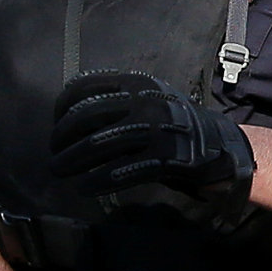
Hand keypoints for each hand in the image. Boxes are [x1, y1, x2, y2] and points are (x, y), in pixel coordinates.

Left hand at [48, 68, 256, 225]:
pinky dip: (96, 180)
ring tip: (60, 171)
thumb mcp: (147, 97)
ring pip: (98, 144)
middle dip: (61, 137)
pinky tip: (85, 188)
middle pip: (85, 116)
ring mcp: (153, 128)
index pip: (85, 88)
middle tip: (53, 153)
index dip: (62, 107)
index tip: (56, 123)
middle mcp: (142, 101)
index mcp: (135, 83)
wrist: (217, 144)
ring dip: (71, 160)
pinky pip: (119, 170)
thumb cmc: (173, 122)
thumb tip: (71, 116)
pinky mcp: (162, 157)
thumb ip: (116, 99)